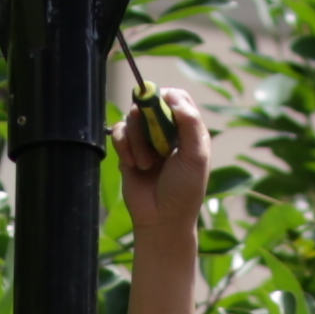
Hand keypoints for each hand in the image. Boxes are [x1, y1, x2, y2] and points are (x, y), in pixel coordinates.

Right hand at [115, 78, 214, 235]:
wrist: (161, 219)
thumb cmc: (184, 190)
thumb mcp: (196, 156)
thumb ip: (189, 123)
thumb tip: (173, 94)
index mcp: (188, 130)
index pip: (177, 98)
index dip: (167, 97)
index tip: (161, 108)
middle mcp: (167, 131)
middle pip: (150, 104)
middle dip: (148, 120)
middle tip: (154, 141)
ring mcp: (146, 141)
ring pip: (132, 118)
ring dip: (137, 140)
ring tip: (146, 164)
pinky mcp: (128, 151)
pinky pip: (118, 133)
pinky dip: (123, 145)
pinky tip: (132, 164)